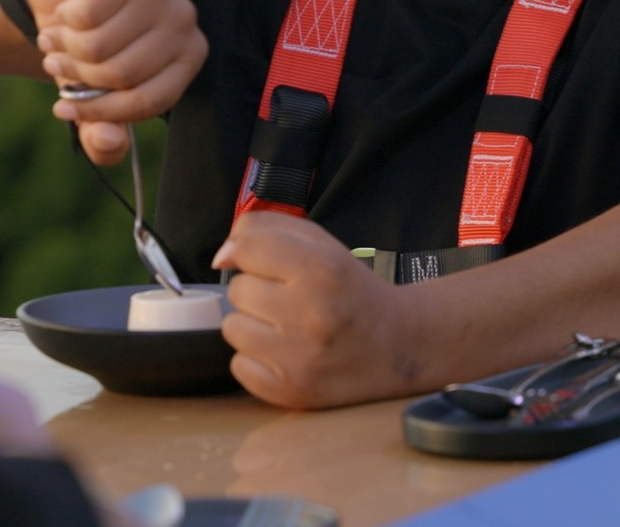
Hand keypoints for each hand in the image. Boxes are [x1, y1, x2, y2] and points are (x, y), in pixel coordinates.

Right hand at [21, 0, 207, 164]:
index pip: (149, 101)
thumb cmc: (88, 44)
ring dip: (63, 47)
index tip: (64, 110)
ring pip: (99, 45)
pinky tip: (64, 11)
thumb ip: (102, 135)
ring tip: (57, 40)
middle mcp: (181, 20)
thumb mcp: (92, 95)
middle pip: (121, 74)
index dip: (101, 113)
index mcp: (186, 56)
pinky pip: (86, 14)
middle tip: (57, 64)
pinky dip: (62, 18)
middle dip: (77, 76)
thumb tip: (110, 142)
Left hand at [211, 213, 419, 408]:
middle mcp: (312, 312)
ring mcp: (301, 357)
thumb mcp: (320, 243)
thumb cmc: (350, 289)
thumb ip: (266, 229)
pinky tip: (285, 354)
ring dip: (253, 326)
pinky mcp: (293, 390)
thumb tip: (221, 256)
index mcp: (321, 268)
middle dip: (258, 292)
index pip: (246, 248)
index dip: (251, 254)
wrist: (398, 344)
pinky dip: (256, 360)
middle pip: (237, 290)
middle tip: (290, 300)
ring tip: (286, 327)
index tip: (268, 264)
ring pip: (232, 328)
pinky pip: (239, 367)